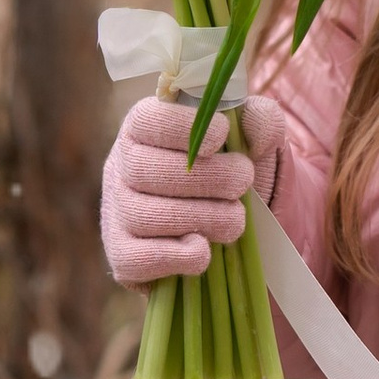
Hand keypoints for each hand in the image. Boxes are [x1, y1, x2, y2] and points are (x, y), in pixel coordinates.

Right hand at [99, 96, 256, 286]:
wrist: (231, 226)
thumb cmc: (234, 173)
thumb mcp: (253, 140)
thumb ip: (261, 120)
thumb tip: (258, 130)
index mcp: (144, 128)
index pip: (146, 119)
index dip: (182, 127)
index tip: (222, 136)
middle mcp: (121, 167)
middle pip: (142, 170)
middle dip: (205, 178)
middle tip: (242, 183)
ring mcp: (117, 213)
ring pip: (141, 216)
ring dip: (200, 218)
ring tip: (235, 219)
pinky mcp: (122, 256)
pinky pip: (133, 259)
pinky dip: (174, 257)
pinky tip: (203, 250)